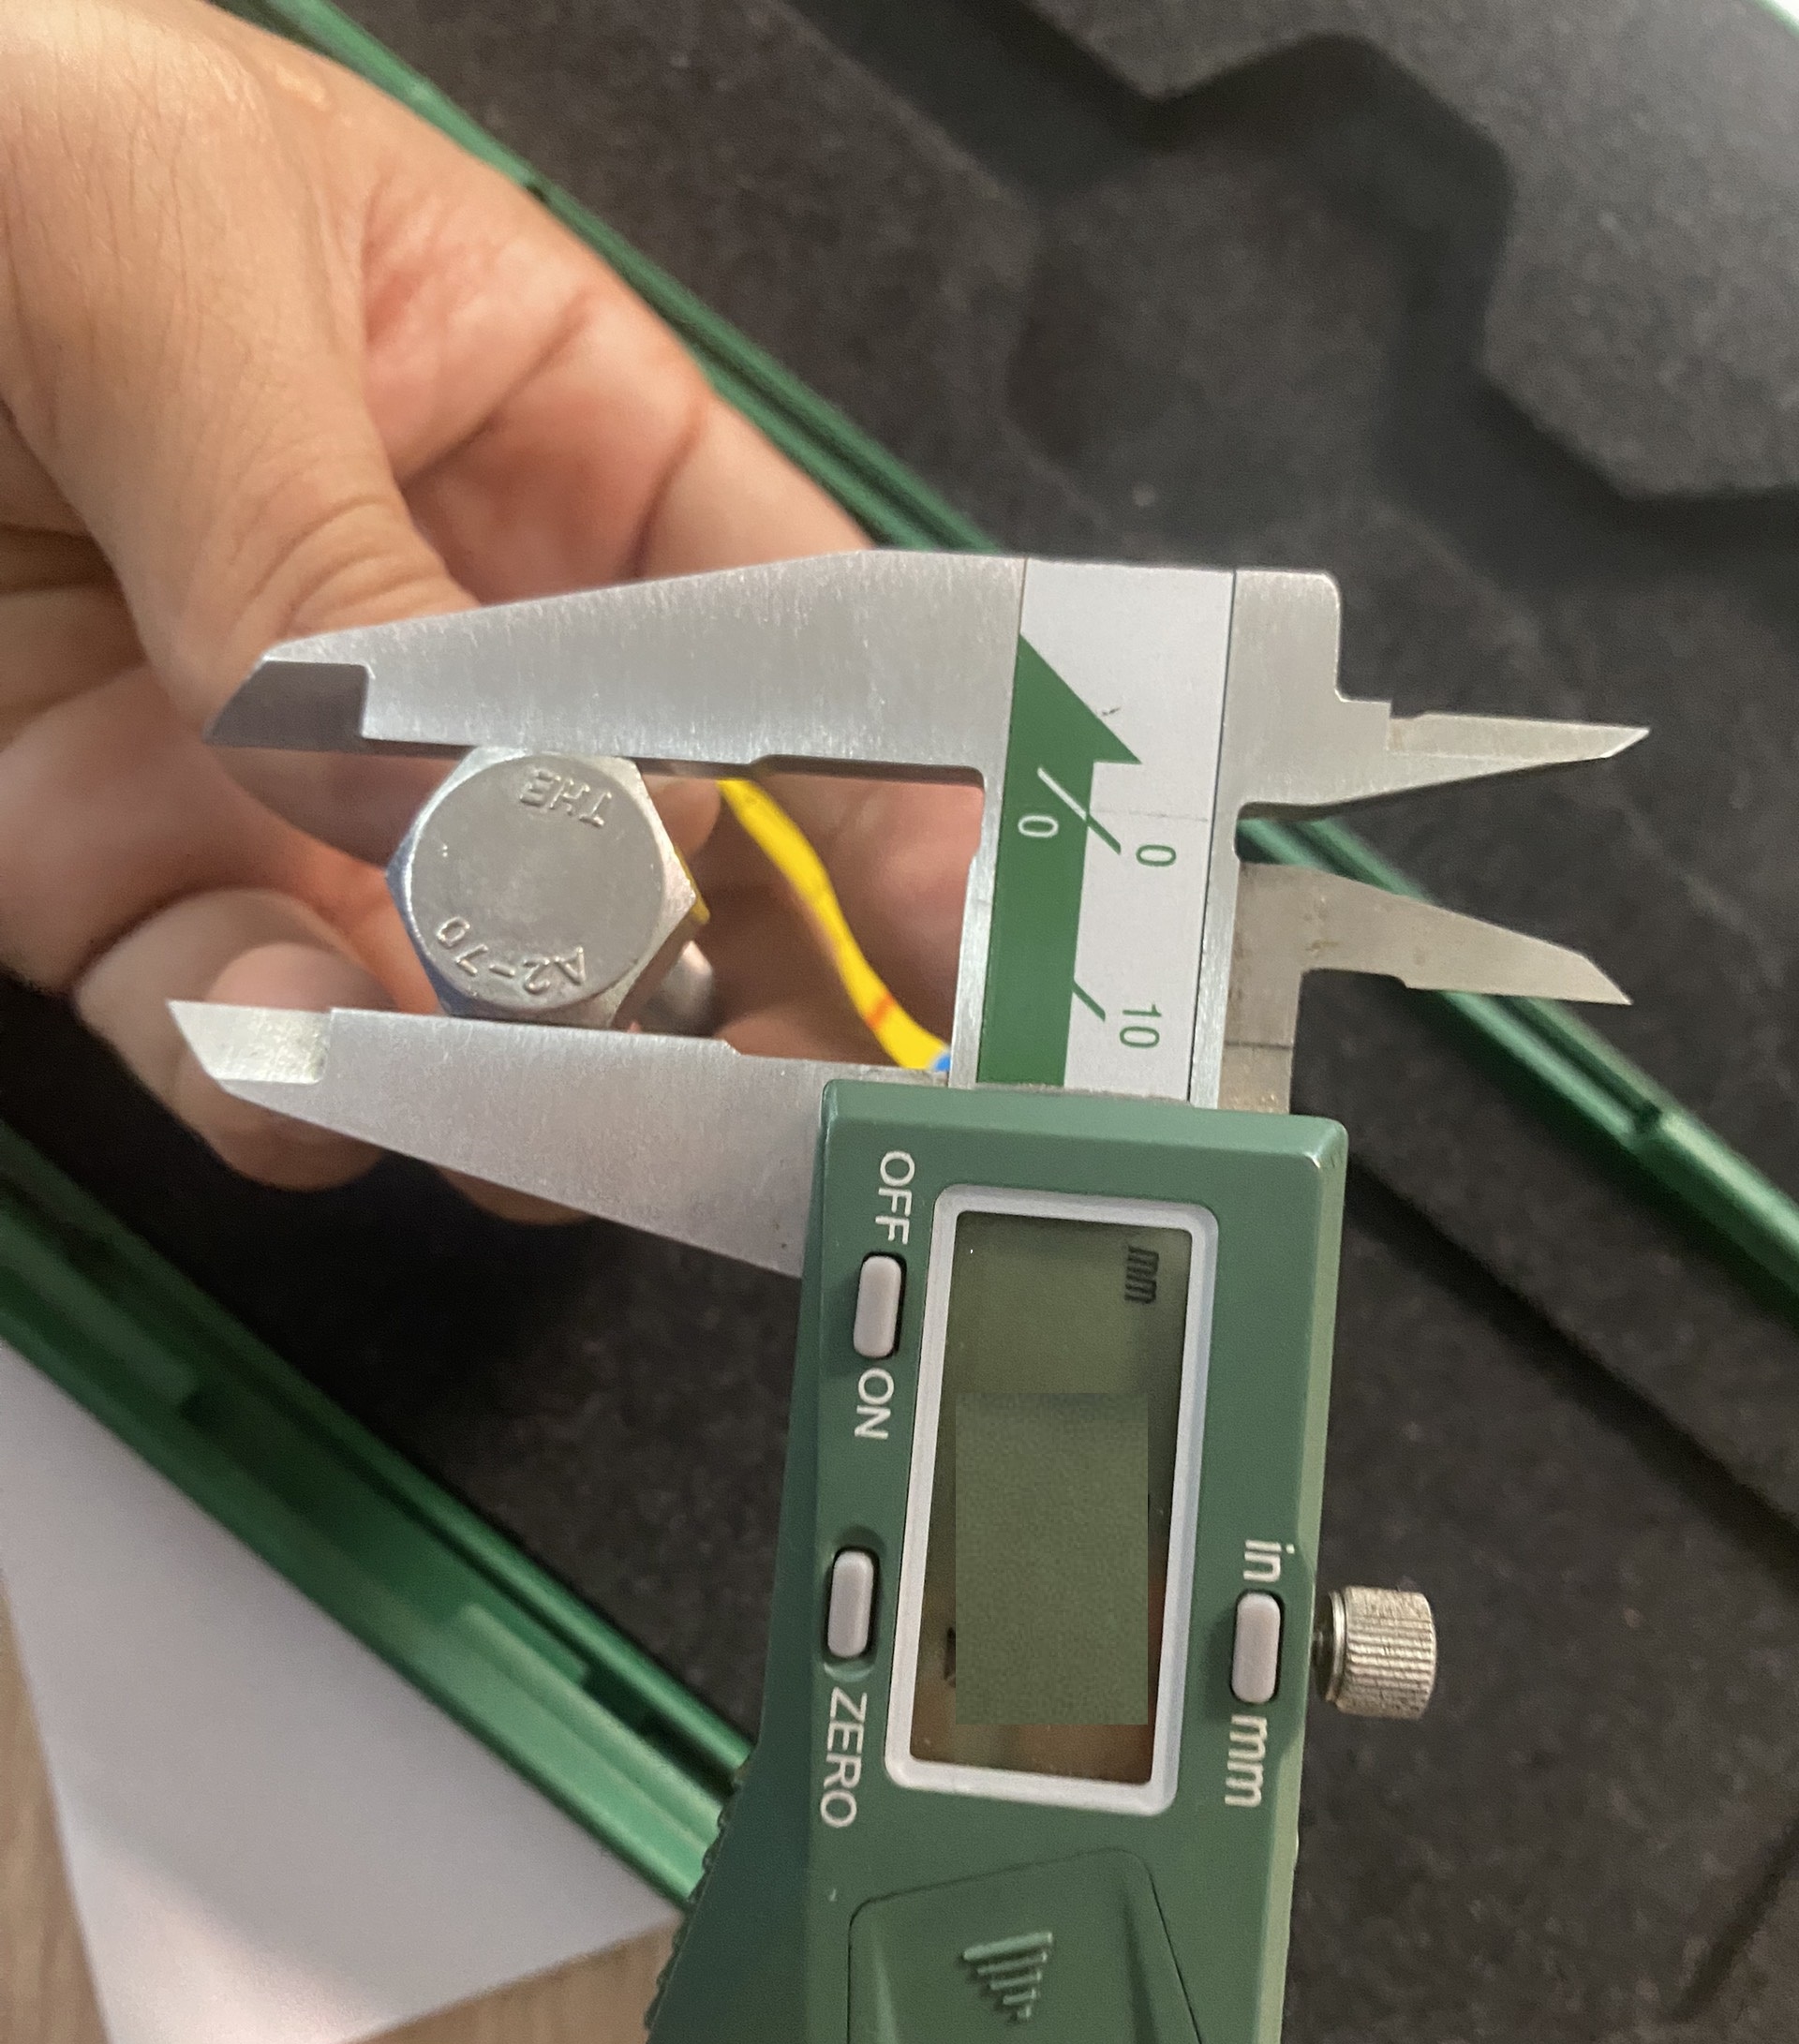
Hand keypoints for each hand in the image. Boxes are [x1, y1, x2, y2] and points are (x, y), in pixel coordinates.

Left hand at [0, 0, 977, 1198]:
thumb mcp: (155, 263)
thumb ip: (330, 545)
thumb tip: (470, 809)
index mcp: (528, 409)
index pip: (785, 621)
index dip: (910, 780)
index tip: (985, 926)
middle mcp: (439, 622)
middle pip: (665, 849)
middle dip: (734, 983)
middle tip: (790, 1096)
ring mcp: (288, 776)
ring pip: (478, 987)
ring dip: (518, 1073)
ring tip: (532, 1108)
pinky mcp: (129, 885)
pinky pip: (253, 1023)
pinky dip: (287, 1082)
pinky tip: (298, 1069)